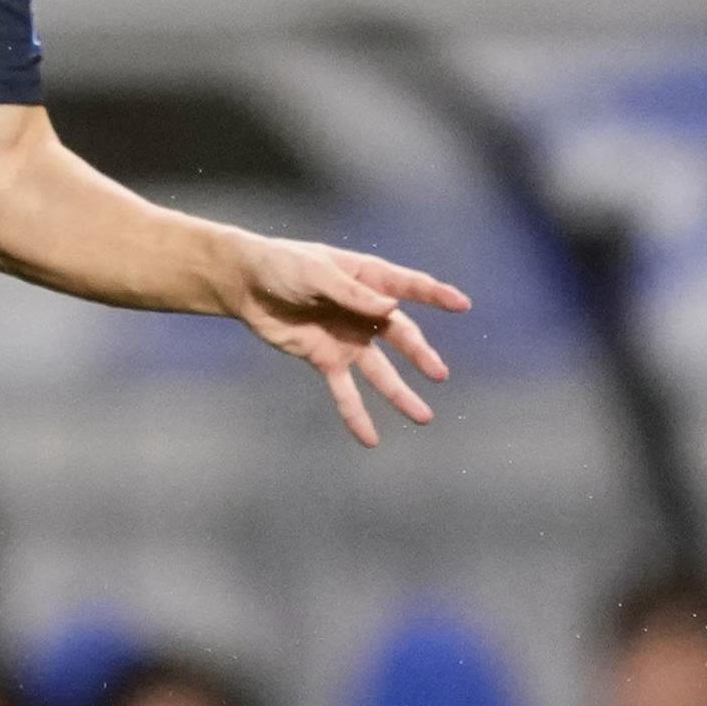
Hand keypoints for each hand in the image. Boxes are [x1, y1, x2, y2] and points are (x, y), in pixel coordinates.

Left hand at [224, 238, 468, 445]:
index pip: (408, 286)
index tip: (462, 305)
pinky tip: (370, 439)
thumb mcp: (315, 273)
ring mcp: (347, 338)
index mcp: (366, 278)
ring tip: (423, 417)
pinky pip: (344, 391)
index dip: (435, 295)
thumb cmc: (282, 266)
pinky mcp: (326, 359)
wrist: (245, 285)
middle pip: (398, 335)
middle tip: (439, 373)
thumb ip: (351, 293)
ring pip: (380, 371)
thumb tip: (390, 308)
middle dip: (419, 353)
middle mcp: (364, 311)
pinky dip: (356, 415)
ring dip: (399, 394)